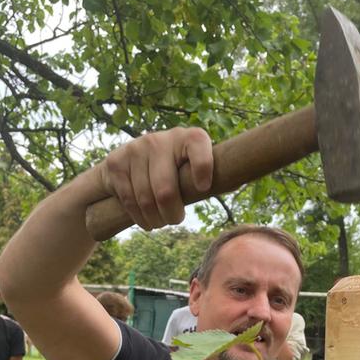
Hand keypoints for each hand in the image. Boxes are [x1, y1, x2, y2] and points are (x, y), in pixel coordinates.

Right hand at [98, 127, 212, 230]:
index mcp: (189, 138)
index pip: (199, 146)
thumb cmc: (172, 172)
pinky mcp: (116, 163)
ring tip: (160, 222)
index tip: (202, 187)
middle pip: (166, 189)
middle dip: (172, 214)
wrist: (123, 165)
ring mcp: (136, 149)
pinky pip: (129, 200)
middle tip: (175, 219)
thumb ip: (213, 175)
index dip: (203, 167)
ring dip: (155, 219)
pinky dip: (139, 217)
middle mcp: (161, 139)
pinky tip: (146, 219)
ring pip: (146, 199)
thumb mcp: (192, 171)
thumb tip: (243, 177)